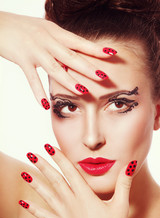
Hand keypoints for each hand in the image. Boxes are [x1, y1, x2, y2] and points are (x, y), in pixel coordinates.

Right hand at [0, 11, 116, 108]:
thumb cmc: (24, 28)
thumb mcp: (45, 30)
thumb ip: (60, 42)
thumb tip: (76, 52)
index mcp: (55, 32)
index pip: (79, 42)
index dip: (96, 49)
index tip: (112, 54)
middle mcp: (47, 40)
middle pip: (71, 56)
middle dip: (88, 68)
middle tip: (104, 77)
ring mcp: (34, 50)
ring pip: (54, 68)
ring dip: (69, 81)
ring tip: (82, 92)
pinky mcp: (21, 59)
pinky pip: (31, 78)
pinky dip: (37, 92)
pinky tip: (44, 104)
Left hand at [19, 144, 136, 217]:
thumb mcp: (121, 206)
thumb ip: (123, 185)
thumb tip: (129, 166)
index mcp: (85, 196)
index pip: (70, 172)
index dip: (60, 158)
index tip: (50, 147)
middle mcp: (72, 203)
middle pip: (55, 180)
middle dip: (43, 165)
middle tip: (31, 154)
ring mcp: (64, 215)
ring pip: (47, 195)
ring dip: (35, 183)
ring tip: (24, 172)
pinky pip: (44, 216)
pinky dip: (33, 209)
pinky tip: (23, 202)